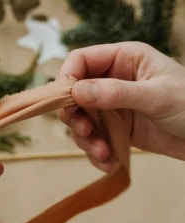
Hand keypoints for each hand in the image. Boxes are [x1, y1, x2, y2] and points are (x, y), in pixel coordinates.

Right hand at [58, 42, 184, 171]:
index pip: (82, 60)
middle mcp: (114, 79)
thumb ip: (117, 93)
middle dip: (75, 115)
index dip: (68, 77)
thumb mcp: (157, 96)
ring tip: (103, 154)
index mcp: (125, 59)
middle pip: (75, 92)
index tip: (66, 100)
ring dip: (86, 139)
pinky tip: (110, 163)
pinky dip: (98, 154)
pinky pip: (96, 139)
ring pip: (82, 119)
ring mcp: (115, 106)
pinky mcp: (119, 130)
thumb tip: (77, 91)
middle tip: (85, 132)